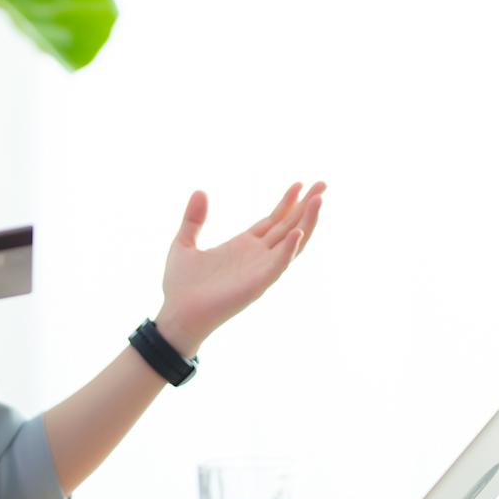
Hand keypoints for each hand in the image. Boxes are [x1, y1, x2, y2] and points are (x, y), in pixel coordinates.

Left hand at [154, 181, 325, 355]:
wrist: (176, 315)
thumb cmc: (180, 286)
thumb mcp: (183, 243)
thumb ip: (193, 219)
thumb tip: (200, 190)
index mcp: (242, 246)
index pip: (273, 220)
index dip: (288, 203)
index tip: (300, 183)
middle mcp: (256, 256)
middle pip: (288, 226)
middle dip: (306, 206)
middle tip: (323, 184)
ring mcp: (259, 269)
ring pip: (292, 243)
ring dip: (306, 223)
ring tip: (318, 201)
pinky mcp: (257, 284)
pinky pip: (278, 265)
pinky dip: (289, 250)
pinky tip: (298, 233)